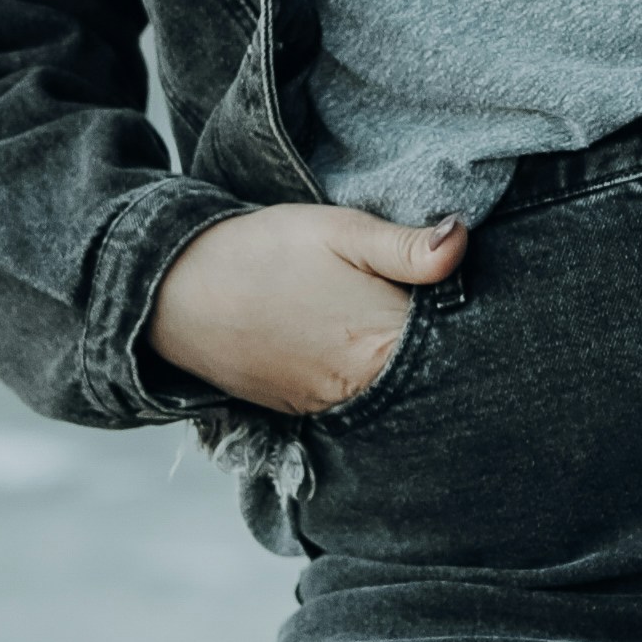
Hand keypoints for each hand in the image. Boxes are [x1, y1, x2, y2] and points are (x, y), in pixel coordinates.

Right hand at [146, 202, 467, 413]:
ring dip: (393, 360)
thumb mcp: (340, 231)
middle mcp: (357, 390)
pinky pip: (345, 398)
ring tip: (386, 320)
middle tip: (429, 302)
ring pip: (383, 389)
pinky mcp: (295, 410)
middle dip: (433, 343)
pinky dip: (357, 375)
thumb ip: (405, 246)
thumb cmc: (263, 252)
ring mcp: (323, 406)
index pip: (450, 345)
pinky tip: (350, 343)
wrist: (174, 291)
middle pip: (420, 373)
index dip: (463, 319)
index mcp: (379, 344)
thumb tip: (462, 242)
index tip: (468, 294)